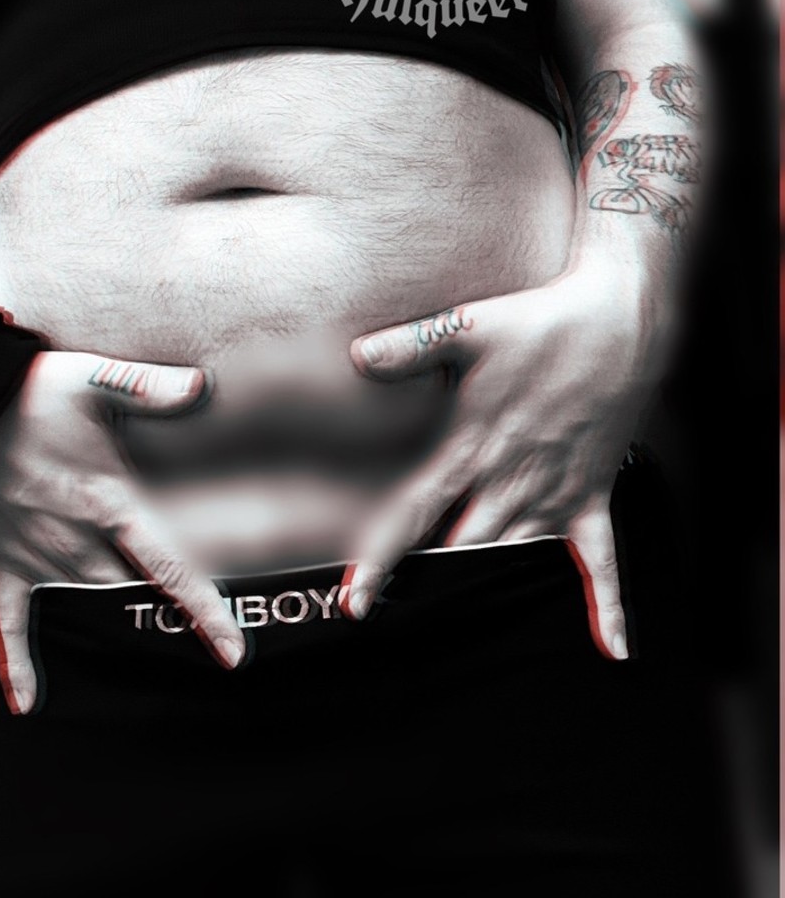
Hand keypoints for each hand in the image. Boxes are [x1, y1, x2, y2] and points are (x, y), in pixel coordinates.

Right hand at [0, 349, 245, 713]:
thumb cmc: (28, 391)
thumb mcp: (92, 378)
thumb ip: (147, 387)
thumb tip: (202, 386)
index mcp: (106, 500)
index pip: (166, 566)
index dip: (202, 609)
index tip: (231, 652)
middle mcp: (73, 537)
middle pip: (127, 591)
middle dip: (161, 618)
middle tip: (199, 648)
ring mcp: (34, 552)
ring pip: (84, 602)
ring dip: (111, 625)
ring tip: (144, 652)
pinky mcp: (2, 558)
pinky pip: (8, 619)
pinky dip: (17, 661)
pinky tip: (25, 703)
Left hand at [342, 269, 664, 660]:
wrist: (616, 321)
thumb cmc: (537, 324)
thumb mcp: (464, 327)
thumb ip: (407, 347)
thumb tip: (356, 356)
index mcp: (473, 446)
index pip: (414, 513)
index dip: (381, 560)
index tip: (357, 602)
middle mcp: (512, 480)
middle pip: (462, 550)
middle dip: (432, 586)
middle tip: (401, 627)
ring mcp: (557, 492)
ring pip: (516, 559)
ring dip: (493, 592)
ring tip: (467, 632)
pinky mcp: (595, 493)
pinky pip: (603, 560)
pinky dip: (608, 605)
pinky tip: (614, 652)